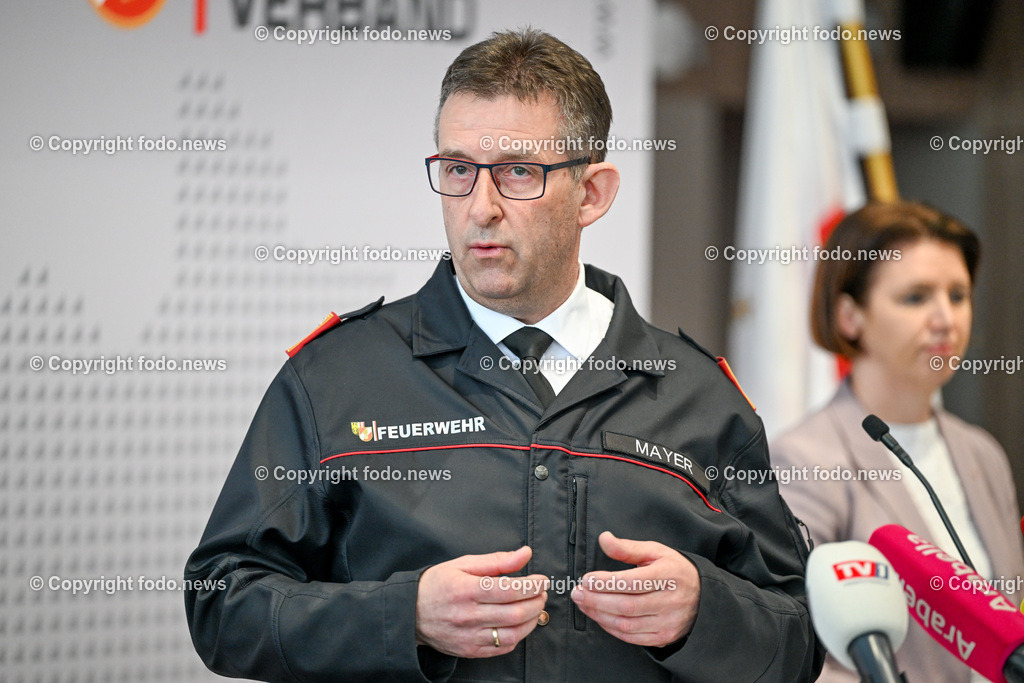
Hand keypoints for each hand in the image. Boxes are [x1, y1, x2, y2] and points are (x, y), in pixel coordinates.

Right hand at [416, 546, 548, 657]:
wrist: (409, 613)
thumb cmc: (436, 585)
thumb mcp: (463, 564)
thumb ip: (497, 560)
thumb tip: (525, 554)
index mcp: (466, 589)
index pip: (510, 589)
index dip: (532, 585)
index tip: (542, 580)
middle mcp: (468, 615)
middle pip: (515, 612)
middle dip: (537, 602)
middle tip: (541, 593)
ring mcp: (470, 636)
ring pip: (513, 633)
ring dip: (532, 620)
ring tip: (535, 608)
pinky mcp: (470, 650)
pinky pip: (502, 648)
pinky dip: (518, 637)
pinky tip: (520, 624)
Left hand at [571, 531, 699, 647]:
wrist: (703, 597)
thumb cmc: (674, 570)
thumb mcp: (656, 551)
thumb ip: (627, 548)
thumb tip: (604, 539)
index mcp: (668, 575)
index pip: (632, 582)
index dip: (605, 582)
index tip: (586, 580)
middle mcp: (670, 601)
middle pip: (626, 605)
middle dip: (596, 600)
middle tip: (577, 593)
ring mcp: (668, 622)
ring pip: (626, 624)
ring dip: (599, 615)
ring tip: (584, 604)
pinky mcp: (664, 637)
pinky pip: (632, 637)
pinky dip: (611, 628)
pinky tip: (600, 617)